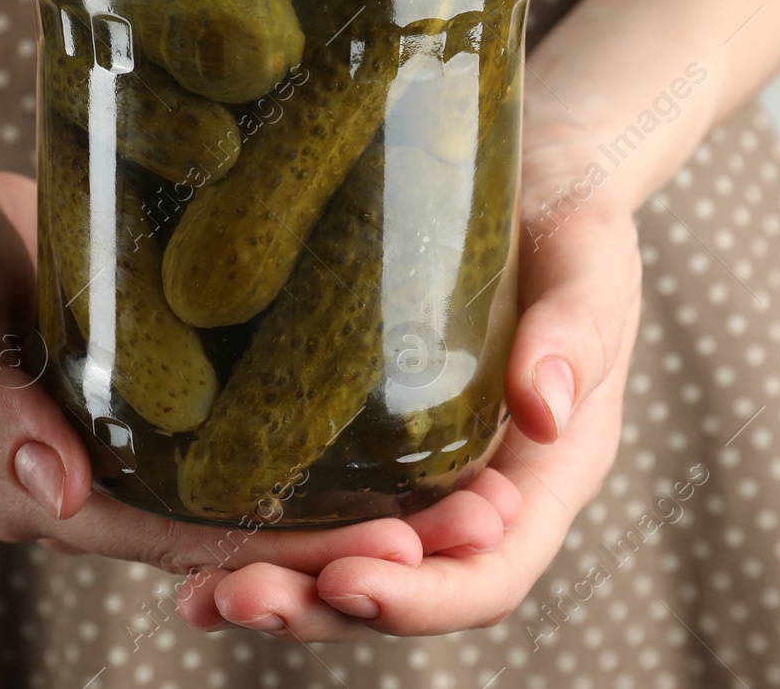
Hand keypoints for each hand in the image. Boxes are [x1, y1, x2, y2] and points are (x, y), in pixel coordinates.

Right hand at [0, 152, 511, 577]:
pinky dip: (311, 429)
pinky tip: (399, 412)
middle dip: (350, 535)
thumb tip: (61, 494)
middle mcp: (89, 480)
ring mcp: (123, 433)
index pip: (178, 543)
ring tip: (470, 481)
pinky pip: (238, 422)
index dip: (285, 551)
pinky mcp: (148, 379)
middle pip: (234, 529)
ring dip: (352, 490)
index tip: (395, 546)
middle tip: (476, 520)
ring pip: (249, 485)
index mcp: (34, 491)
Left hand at [174, 117, 642, 638]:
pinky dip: (260, 538)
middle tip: (234, 597)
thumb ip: (577, 331)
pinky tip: (189, 552)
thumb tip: (545, 413)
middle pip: (403, 586)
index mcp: (544, 476)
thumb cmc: (573, 217)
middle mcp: (480, 495)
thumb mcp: (590, 261)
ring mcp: (420, 475)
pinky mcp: (370, 441)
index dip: (421, 596)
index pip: (490, 573)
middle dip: (321, 605)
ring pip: (350, 562)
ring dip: (279, 588)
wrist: (536, 174)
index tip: (348, 580)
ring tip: (197, 599)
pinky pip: (318, 508)